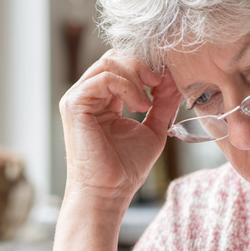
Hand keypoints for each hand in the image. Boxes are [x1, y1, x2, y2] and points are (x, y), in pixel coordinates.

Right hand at [53, 50, 182, 250]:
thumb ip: (162, 103)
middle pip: (115, 57)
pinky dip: (128, 87)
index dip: (148, 66)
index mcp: (102, 98)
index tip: (170, 78)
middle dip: (143, 65)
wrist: (109, 193)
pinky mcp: (75, 104)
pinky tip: (140, 106)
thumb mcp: (153, 129)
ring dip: (137, 76)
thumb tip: (174, 79)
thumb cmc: (125, 169)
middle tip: (161, 83)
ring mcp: (78, 98)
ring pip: (109, 63)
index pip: (122, 64)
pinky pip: (104, 78)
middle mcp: (87, 94)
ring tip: (149, 101)